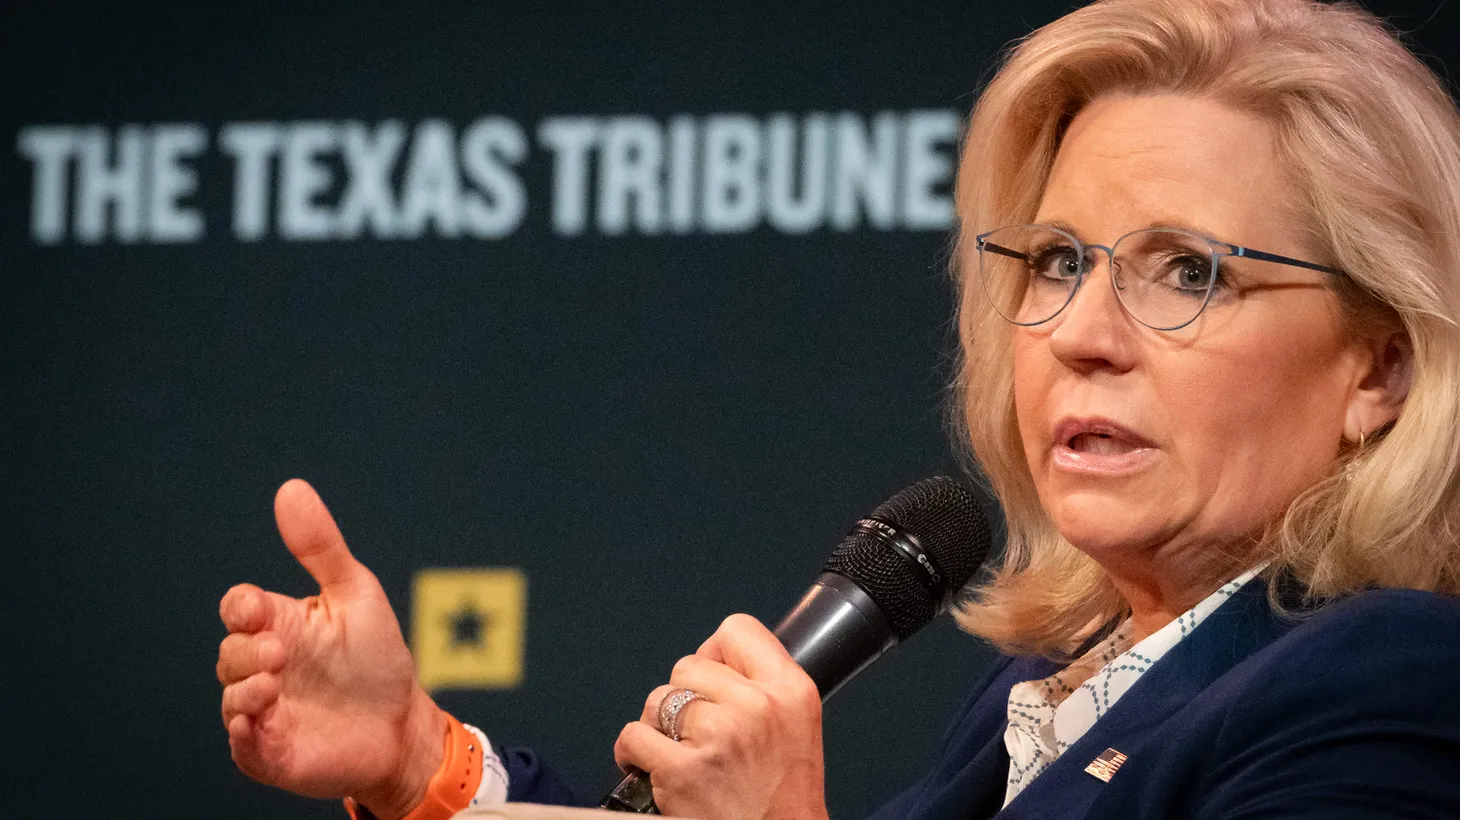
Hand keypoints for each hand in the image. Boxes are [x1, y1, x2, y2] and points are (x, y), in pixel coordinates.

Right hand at [217, 479, 445, 819]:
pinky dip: (243, 733)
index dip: (240, 608)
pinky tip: (255, 723)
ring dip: (245, 690)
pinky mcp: (272, 752)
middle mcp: (265, 667)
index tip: (256, 609)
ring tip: (274, 685)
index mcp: (281, 625)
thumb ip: (321, 548)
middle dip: (247, 651)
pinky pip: (242, 744)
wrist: (403, 725)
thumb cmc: (377, 657)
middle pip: (230, 652)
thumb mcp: (355, 594)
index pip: (239, 608)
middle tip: (280, 653)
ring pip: (231, 697)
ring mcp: (265, 711)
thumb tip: (291, 488)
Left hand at [613, 614, 829, 819]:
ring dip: (659, 726)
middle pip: (689, 664)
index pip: (737, 631)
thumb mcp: (798, 725)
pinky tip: (653, 769)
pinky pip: (634, 736)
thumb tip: (710, 659)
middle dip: (686, 697)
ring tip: (680, 753)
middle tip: (701, 733)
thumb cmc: (785, 800)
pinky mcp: (683, 770)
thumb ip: (762, 684)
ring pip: (658, 699)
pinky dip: (633, 754)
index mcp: (792, 691)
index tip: (715, 682)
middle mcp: (758, 707)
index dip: (717, 655)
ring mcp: (719, 736)